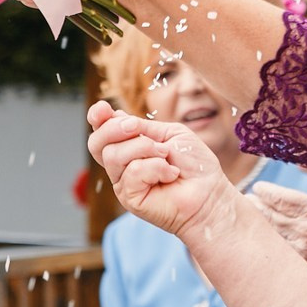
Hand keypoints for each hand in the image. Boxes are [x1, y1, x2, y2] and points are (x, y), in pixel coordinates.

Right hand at [87, 102, 241, 240]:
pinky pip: (133, 172)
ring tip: (166, 157)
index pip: (101, 131)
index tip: (103, 109)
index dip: (96, 118)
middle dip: (115, 128)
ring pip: (114, 155)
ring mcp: (123, 182)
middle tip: (136, 128)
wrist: (209, 192)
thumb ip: (142, 127)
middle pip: (97, 143)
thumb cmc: (193, 164)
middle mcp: (121, 165)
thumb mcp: (169, 134)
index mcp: (128, 146)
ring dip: (144, 148)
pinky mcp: (129, 197)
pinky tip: (170, 175)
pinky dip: (156, 168)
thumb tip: (114, 116)